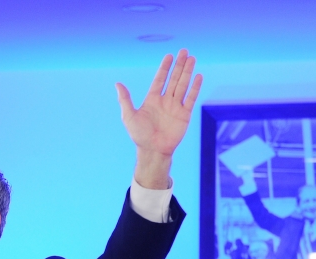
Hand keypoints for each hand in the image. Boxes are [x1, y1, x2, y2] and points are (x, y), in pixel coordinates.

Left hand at [117, 49, 201, 188]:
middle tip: (184, 51)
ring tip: (192, 58)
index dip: (164, 68)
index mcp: (152, 100)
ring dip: (187, 72)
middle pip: (173, 79)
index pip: (160, 79)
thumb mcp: (129, 116)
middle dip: (179, 65)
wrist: (153, 150)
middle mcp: (165, 101)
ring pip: (183, 85)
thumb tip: (117, 84)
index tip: (169, 55)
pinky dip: (194, 87)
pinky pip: (190, 98)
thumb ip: (125, 100)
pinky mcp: (184, 114)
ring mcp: (175, 107)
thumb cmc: (139, 135)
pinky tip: (198, 76)